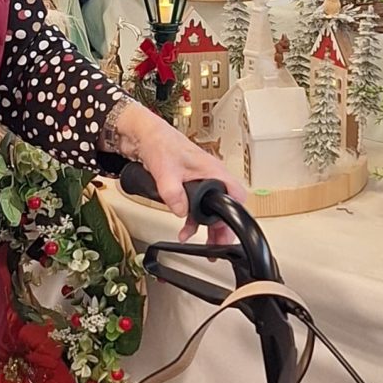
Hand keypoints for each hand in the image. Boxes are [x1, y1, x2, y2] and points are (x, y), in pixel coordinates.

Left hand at [108, 100, 246, 238]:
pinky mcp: (191, 186)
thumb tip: (181, 211)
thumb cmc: (161, 144)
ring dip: (209, 228)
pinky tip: (186, 231)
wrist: (146, 136)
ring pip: (213, 210)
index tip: (229, 230)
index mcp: (213, 171)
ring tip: (208, 246)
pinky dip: (194, 221)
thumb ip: (173, 193)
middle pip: (226, 207)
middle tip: (219, 245)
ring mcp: (202, 182)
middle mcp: (211, 177)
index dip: (235, 214)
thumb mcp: (166, 171)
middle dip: (223, 228)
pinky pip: (198, 207)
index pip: (235, 195)